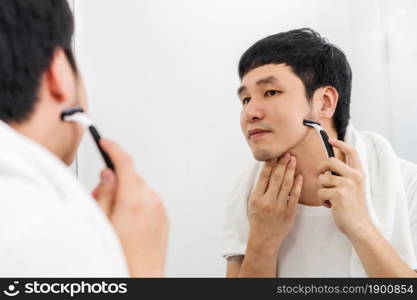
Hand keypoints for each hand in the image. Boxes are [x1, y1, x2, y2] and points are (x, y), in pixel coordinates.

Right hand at [92, 139, 168, 276]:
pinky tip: (130, 221)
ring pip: (140, 187)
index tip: (105, 142)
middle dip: (116, 179)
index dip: (113, 148)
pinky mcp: (164, 214)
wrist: (143, 274)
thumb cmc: (123, 256)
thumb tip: (107, 174)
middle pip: (131, 175)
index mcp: (133, 201)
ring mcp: (160, 207)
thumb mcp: (103, 223)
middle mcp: (150, 200)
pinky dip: (138, 201)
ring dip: (128, 191)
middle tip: (102, 196)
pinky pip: (149, 198)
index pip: (124, 163)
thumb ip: (104, 194)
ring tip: (117, 215)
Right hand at [247, 153, 302, 249]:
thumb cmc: (257, 220)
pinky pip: (294, 196)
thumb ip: (259, 189)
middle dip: (282, 164)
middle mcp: (267, 201)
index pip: (264, 177)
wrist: (264, 239)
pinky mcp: (289, 213)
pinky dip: (297, 185)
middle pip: (276, 178)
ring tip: (293, 160)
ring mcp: (279, 207)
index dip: (270, 165)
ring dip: (290, 170)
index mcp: (256, 198)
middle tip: (287, 154)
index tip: (275, 156)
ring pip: (286, 184)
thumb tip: (266, 171)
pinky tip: (299, 176)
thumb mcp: (252, 203)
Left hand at [317, 138, 371, 236]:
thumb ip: (344, 175)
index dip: (340, 144)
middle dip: (320, 168)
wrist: (359, 225)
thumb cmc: (352, 207)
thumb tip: (328, 164)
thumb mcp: (353, 187)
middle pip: (329, 160)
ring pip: (322, 178)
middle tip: (321, 177)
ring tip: (330, 198)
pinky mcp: (338, 194)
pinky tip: (330, 206)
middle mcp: (354, 176)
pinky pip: (320, 192)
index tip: (330, 140)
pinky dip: (322, 200)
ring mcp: (346, 184)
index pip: (351, 152)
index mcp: (358, 173)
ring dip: (322, 189)